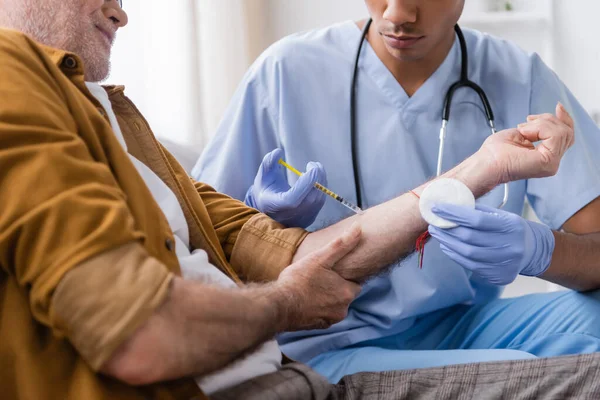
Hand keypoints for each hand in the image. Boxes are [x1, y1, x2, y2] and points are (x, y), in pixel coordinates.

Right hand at [245, 148, 326, 227]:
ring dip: (321, 181)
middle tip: (314, 164)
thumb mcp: (263, 176)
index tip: (311, 166)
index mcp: (278, 206)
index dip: (306, 182)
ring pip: (319, 200)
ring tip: (315, 169)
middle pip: (311, 199)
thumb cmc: (265, 191)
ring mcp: (303, 219)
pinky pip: (320, 202)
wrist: (268, 212)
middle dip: (317, 178)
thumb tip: (278, 152)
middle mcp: (291, 215)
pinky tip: (315, 179)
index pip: (294, 198)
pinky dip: (321, 188)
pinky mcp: (310, 218)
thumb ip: (268, 162)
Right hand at [276, 224, 361, 330]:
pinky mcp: (319, 327)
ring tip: (311, 289)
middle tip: (318, 278)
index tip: (330, 272)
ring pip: (334, 305)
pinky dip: (318, 309)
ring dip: (327, 299)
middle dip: (335, 288)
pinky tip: (306, 300)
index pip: (355, 283)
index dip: (343, 276)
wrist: (278, 305)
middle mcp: (343, 309)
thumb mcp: (320, 258)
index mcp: (348, 292)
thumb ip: (342, 244)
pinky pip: (324, 315)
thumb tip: (359, 228)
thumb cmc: (299, 280)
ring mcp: (331, 320)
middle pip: (344, 295)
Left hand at [428, 204, 554, 285]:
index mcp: (511, 225)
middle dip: (447, 229)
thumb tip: (449, 205)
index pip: (476, 219)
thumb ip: (477, 211)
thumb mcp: (500, 215)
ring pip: (467, 253)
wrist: (531, 251)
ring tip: (437, 234)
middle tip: (433, 223)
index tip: (437, 208)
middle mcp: (510, 246)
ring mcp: (505, 263)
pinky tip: (447, 247)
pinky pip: (470, 266)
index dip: (454, 214)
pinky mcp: (499, 276)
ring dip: (447, 243)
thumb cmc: (509, 228)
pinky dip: (455, 255)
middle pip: (469, 238)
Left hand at [476, 103, 573, 184]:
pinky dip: (539, 128)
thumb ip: (539, 127)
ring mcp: (551, 163)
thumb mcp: (522, 132)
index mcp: (546, 156)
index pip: (567, 136)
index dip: (565, 119)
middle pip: (566, 132)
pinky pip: (555, 135)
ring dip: (540, 124)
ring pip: (562, 131)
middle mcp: (552, 162)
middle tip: (527, 122)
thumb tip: (554, 114)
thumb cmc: (495, 152)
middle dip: (547, 120)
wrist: (485, 163)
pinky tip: (525, 133)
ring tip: (523, 130)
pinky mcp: (548, 161)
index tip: (558, 107)